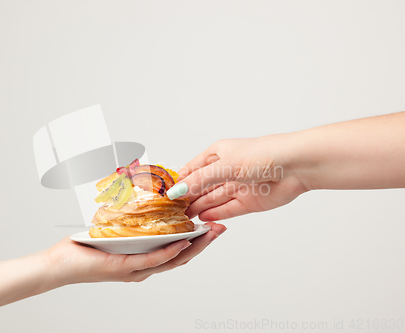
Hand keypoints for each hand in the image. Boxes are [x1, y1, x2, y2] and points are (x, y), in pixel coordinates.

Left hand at [45, 222, 225, 285]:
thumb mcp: (114, 230)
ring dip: (193, 247)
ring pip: (171, 260)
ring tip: (209, 233)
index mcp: (142, 260)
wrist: (59, 264)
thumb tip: (145, 197)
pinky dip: (169, 252)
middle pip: (180, 257)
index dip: (196, 240)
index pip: (175, 251)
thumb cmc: (84, 248)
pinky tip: (182, 242)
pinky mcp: (123, 268)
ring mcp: (135, 270)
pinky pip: (151, 260)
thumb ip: (132, 220)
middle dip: (203, 243)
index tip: (211, 224)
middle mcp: (142, 268)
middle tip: (221, 228)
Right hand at [168, 135, 308, 220]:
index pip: (193, 169)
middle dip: (188, 198)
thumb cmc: (263, 154)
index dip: (180, 181)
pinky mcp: (248, 201)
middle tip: (173, 211)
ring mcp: (237, 186)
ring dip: (199, 208)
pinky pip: (227, 210)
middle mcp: (227, 170)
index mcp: (218, 153)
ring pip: (213, 199)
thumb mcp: (224, 165)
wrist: (295, 166)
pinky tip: (202, 219)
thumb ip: (200, 180)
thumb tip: (178, 191)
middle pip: (202, 186)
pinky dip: (215, 215)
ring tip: (184, 219)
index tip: (166, 194)